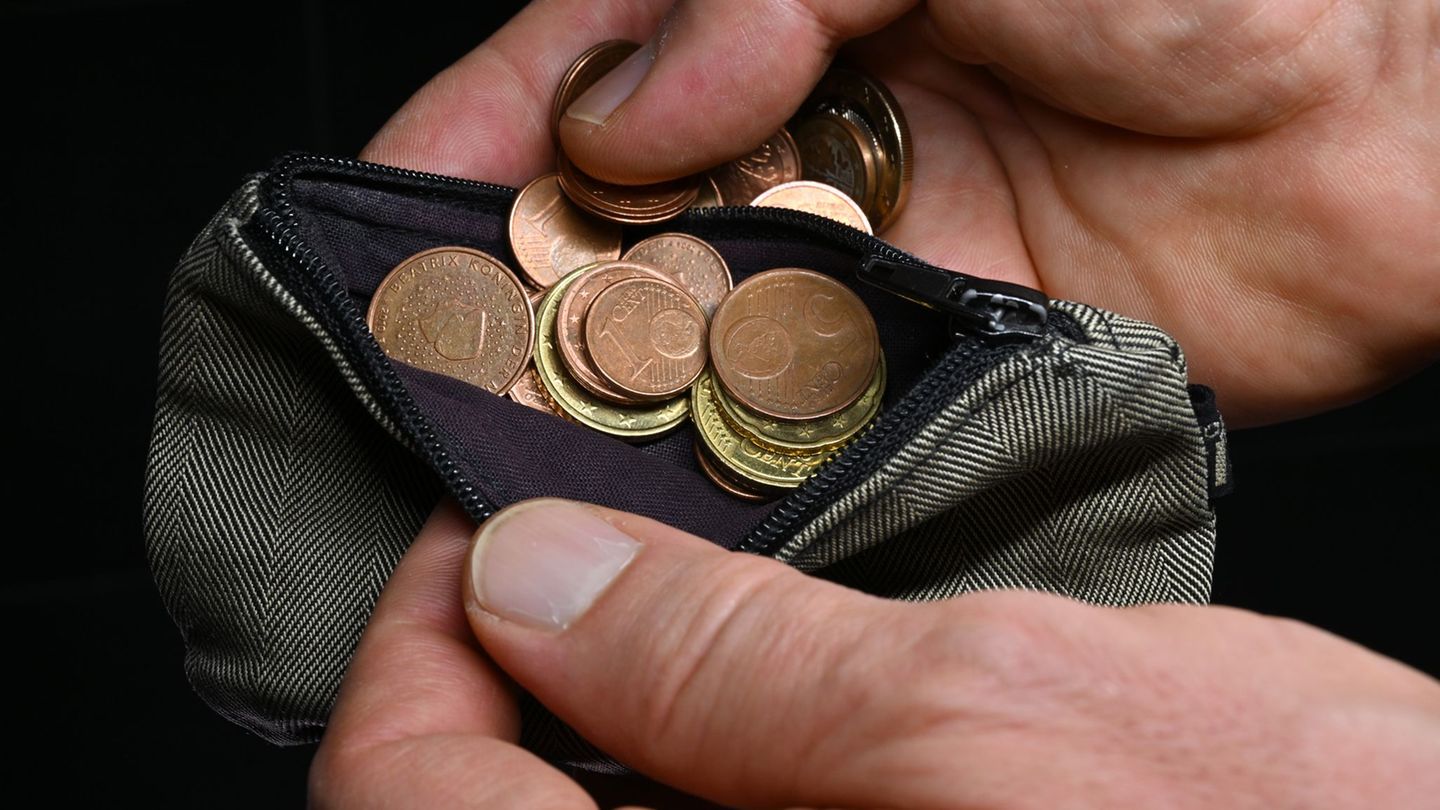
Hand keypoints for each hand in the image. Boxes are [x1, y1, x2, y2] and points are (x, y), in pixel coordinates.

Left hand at [311, 498, 1439, 806]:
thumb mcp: (1015, 717)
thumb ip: (737, 665)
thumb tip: (535, 578)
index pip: (410, 803)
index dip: (412, 648)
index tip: (479, 523)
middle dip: (503, 672)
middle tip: (573, 533)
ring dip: (611, 708)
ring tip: (678, 582)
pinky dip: (705, 755)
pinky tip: (777, 678)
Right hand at [361, 0, 1438, 426]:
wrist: (1382, 118)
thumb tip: (634, 108)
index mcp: (789, 9)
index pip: (590, 62)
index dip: (485, 126)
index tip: (396, 201)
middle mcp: (807, 135)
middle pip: (617, 206)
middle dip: (522, 266)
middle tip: (435, 334)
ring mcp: (860, 255)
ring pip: (689, 317)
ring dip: (614, 365)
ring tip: (526, 417)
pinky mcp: (928, 359)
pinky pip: (800, 403)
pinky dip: (732, 435)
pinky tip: (674, 464)